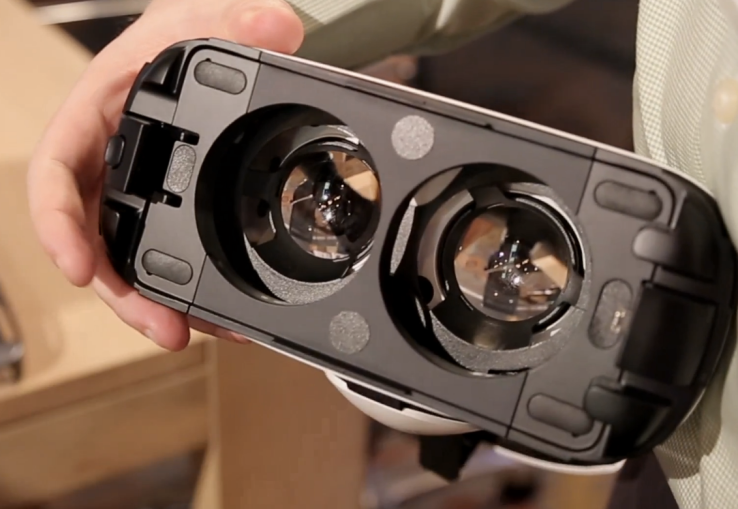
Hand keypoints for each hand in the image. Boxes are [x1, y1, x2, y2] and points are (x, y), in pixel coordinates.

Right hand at [27, 0, 303, 349]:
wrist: (202, 47)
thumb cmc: (180, 30)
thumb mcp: (202, 15)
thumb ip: (237, 18)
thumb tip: (277, 27)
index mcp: (96, 119)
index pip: (57, 179)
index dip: (58, 228)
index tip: (78, 268)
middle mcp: (109, 164)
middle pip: (94, 241)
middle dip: (122, 293)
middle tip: (162, 328)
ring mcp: (136, 192)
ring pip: (130, 260)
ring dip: (156, 303)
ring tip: (195, 333)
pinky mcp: (169, 209)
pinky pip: (167, 255)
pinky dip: (188, 289)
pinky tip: (216, 313)